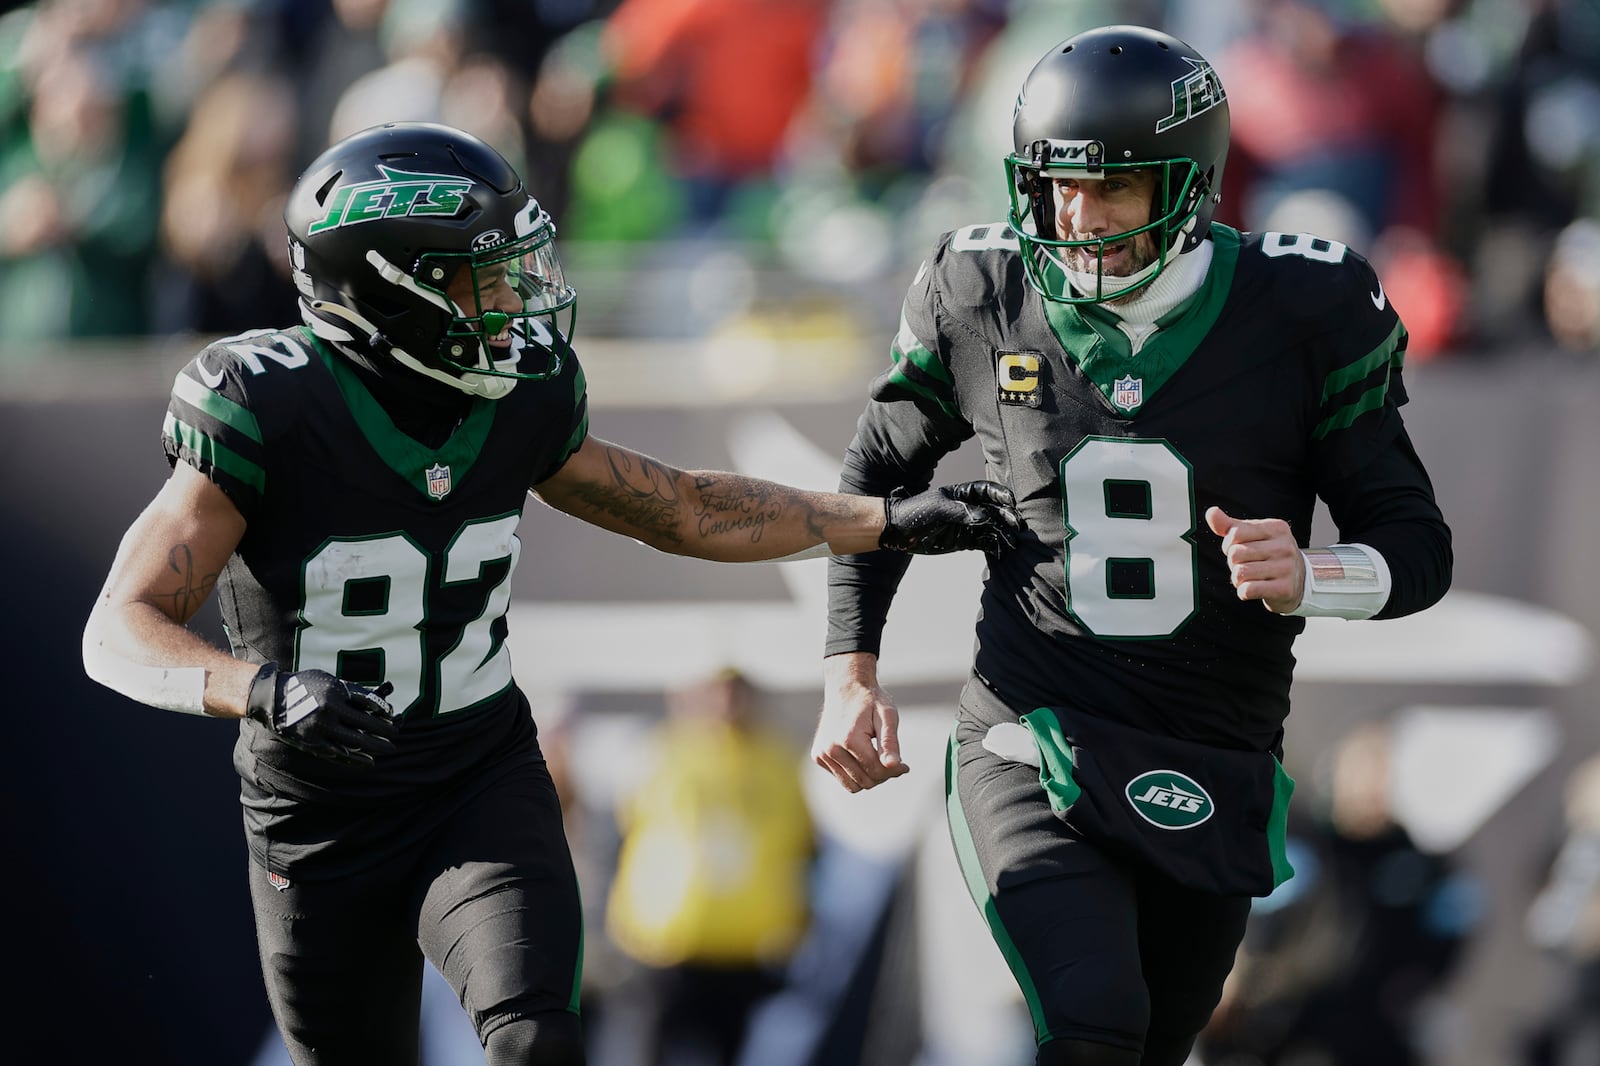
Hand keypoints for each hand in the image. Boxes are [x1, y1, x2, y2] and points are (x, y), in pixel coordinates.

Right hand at [246, 663, 398, 766]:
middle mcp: (330, 709)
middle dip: (385, 730)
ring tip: (388, 748)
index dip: (383, 710)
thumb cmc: (303, 685)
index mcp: (336, 690)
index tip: (392, 716)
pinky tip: (369, 762)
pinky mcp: (313, 743)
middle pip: (366, 722)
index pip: (368, 701)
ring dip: (375, 746)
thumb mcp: (326, 680)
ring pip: (356, 740)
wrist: (272, 699)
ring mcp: (321, 728)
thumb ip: (348, 689)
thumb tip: (375, 699)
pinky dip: (356, 759)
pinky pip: (339, 754)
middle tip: (396, 734)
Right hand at [812, 653, 909, 791]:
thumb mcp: (887, 716)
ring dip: (868, 777)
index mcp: (849, 739)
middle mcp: (831, 749)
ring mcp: (822, 754)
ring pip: (852, 785)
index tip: (905, 765)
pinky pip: (841, 777)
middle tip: (892, 762)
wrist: (845, 686)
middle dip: (882, 775)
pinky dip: (854, 772)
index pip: (876, 771)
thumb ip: (890, 742)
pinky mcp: (818, 756)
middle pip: (865, 782)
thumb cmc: (870, 700)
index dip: (894, 771)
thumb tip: (894, 766)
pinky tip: (860, 755)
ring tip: (877, 760)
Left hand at [880, 480, 1019, 553]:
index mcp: (962, 494)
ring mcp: (967, 525)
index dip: (1001, 495)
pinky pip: (984, 543)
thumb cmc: (914, 512)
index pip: (987, 491)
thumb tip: (985, 517)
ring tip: (1013, 543)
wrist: (898, 531)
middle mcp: (968, 509)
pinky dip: (994, 547)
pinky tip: (1002, 552)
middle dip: (1007, 517)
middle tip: (1018, 526)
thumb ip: (960, 512)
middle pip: (994, 510)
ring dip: (1003, 534)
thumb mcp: (937, 508)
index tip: (1013, 502)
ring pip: (992, 528)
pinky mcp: (964, 541)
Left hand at [1206, 506, 1303, 613]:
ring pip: (1240, 573)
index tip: (1239, 548)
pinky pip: (1248, 590)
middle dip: (1233, 563)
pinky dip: (1243, 592)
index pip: (1236, 533)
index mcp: (1276, 528)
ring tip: (1250, 577)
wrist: (1297, 580)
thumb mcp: (1252, 536)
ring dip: (1237, 579)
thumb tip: (1211, 512)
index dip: (1229, 544)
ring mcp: (1286, 568)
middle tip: (1246, 565)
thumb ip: (1229, 525)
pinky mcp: (1284, 588)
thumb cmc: (1268, 555)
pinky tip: (1253, 589)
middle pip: (1235, 554)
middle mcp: (1284, 546)